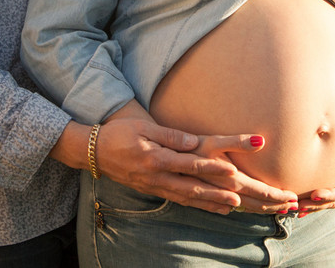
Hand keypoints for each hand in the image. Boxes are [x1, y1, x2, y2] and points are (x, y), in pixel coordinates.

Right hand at [95, 118, 294, 214]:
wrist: (95, 152)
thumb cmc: (119, 133)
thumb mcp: (142, 127)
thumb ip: (168, 135)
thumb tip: (192, 141)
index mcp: (155, 158)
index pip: (188, 164)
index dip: (211, 167)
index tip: (232, 170)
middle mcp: (156, 176)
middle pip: (192, 187)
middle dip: (217, 194)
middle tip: (240, 199)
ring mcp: (155, 186)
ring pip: (187, 198)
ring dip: (210, 203)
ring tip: (232, 207)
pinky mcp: (153, 190)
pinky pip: (179, 200)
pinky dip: (197, 205)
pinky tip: (212, 208)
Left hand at [296, 130, 334, 214]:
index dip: (329, 195)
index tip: (315, 194)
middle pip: (333, 202)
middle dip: (316, 204)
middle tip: (299, 205)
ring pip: (327, 204)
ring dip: (312, 207)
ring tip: (295, 207)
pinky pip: (325, 200)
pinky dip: (313, 204)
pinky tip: (298, 208)